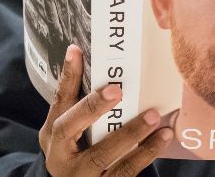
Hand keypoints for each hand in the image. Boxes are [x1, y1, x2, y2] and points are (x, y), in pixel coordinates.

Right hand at [39, 45, 172, 175]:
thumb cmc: (78, 155)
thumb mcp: (71, 133)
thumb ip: (81, 106)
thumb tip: (93, 60)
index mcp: (52, 136)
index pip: (58, 101)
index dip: (67, 76)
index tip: (76, 50)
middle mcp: (60, 156)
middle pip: (69, 128)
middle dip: (91, 108)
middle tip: (116, 90)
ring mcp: (80, 175)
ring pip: (102, 154)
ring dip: (130, 133)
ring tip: (153, 116)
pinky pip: (125, 170)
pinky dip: (146, 153)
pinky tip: (162, 137)